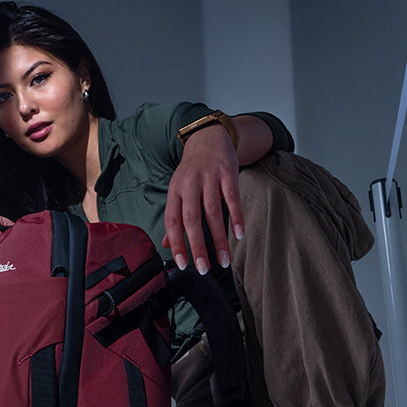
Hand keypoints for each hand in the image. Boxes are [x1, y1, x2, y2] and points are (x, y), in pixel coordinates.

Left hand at [162, 125, 244, 273]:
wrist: (209, 138)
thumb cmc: (193, 171)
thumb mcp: (179, 191)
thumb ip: (175, 217)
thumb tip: (166, 244)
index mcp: (175, 191)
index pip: (172, 221)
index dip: (177, 244)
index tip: (183, 264)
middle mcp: (189, 184)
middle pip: (191, 219)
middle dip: (197, 246)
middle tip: (203, 268)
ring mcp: (209, 178)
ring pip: (213, 212)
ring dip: (219, 239)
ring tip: (224, 260)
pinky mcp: (227, 173)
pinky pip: (233, 199)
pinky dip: (236, 218)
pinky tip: (239, 235)